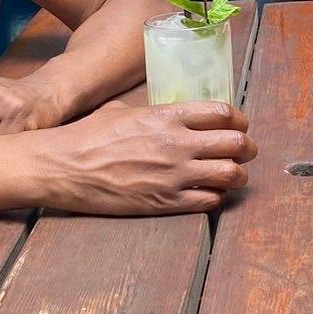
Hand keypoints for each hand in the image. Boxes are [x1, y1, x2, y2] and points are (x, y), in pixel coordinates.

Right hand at [30, 101, 256, 215]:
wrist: (64, 167)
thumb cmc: (89, 136)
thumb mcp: (124, 111)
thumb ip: (154, 112)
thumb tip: (169, 114)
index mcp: (167, 115)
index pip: (223, 113)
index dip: (239, 120)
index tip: (240, 125)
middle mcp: (177, 143)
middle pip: (236, 144)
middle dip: (247, 148)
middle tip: (245, 152)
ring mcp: (174, 175)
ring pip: (231, 174)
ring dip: (238, 175)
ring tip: (233, 175)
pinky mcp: (166, 202)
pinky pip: (210, 201)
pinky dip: (218, 197)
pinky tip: (211, 193)